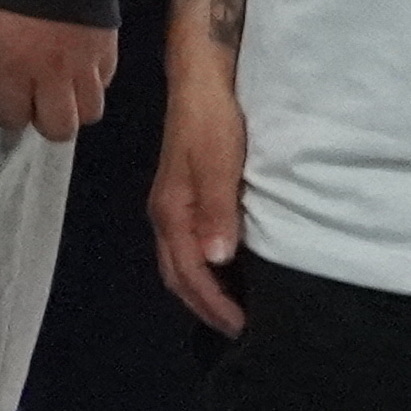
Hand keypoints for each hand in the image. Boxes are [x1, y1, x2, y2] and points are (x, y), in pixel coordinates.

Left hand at [0, 7, 117, 140]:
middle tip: (38, 104)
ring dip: (75, 105)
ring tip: (64, 90)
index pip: (13, 117)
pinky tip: (81, 67)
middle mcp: (53, 75)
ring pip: (91, 112)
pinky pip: (106, 82)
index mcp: (13, 68)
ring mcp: (86, 65)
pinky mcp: (109, 49)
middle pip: (60, 128)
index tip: (6, 106)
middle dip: (46, 122)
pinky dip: (94, 81)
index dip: (8, 115)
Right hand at [149, 66, 246, 334]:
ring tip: (234, 308)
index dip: (214, 303)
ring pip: (180, 262)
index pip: (189, 273)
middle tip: (239, 330)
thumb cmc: (212, 119)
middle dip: (204, 306)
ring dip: (203, 290)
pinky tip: (226, 270)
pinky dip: (204, 269)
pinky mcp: (184, 195)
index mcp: (171, 212)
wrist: (201, 80)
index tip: (244, 327)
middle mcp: (166, 214)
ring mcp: (172, 205)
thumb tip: (217, 260)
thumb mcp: (219, 162)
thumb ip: (216, 210)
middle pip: (177, 274)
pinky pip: (188, 246)